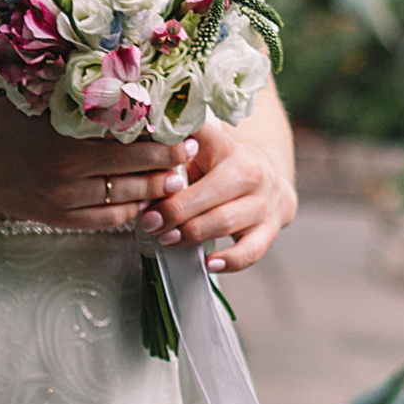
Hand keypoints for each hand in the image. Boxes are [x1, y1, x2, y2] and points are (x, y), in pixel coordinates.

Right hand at [0, 91, 197, 229]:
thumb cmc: (7, 121)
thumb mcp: (42, 98)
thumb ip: (81, 93)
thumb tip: (128, 77)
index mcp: (68, 138)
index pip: (132, 143)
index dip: (164, 142)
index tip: (186, 134)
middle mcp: (68, 172)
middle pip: (135, 173)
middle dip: (168, 166)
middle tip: (188, 156)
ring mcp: (64, 200)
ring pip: (125, 199)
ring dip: (153, 190)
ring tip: (173, 179)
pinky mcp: (58, 218)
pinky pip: (106, 220)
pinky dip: (129, 211)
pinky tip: (142, 200)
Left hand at [142, 118, 297, 272]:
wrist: (268, 178)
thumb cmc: (220, 167)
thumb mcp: (198, 151)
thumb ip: (170, 156)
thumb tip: (133, 173)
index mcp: (225, 146)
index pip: (200, 140)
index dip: (171, 155)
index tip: (147, 170)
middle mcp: (249, 171)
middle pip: (208, 193)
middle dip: (173, 211)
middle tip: (148, 222)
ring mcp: (262, 201)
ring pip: (225, 221)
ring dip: (191, 234)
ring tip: (167, 239)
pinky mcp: (271, 228)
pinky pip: (252, 250)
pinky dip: (230, 261)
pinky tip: (208, 263)